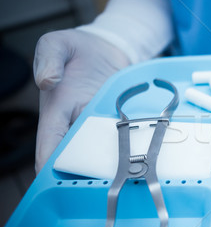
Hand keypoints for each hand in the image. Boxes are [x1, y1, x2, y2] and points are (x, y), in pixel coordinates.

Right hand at [33, 29, 130, 172]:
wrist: (107, 48)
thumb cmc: (77, 49)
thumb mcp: (57, 44)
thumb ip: (49, 59)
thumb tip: (47, 80)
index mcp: (55, 110)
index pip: (49, 142)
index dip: (49, 163)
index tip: (56, 179)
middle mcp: (76, 124)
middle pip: (78, 157)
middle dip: (86, 172)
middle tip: (105, 182)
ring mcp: (98, 126)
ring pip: (104, 153)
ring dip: (114, 164)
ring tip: (130, 174)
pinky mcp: (118, 124)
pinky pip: (126, 139)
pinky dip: (134, 147)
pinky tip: (148, 155)